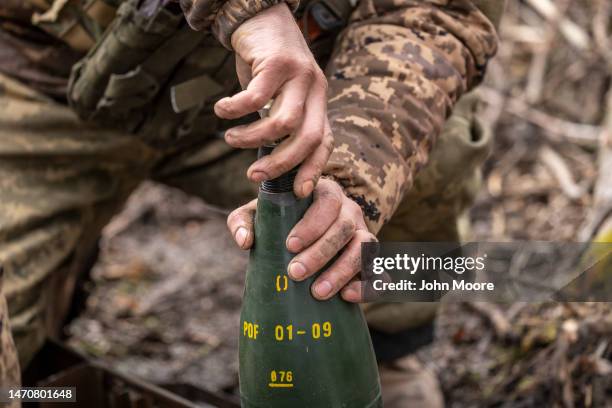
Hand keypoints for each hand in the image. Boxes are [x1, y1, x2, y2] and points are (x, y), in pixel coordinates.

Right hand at [215, 3, 332, 197]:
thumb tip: (268, 163)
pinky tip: (222, 110)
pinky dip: (236, 110)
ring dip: (252, 138)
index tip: (297, 193)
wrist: (263, 17)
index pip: (323, 142)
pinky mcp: (278, 62)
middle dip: (280, 163)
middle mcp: (315, 91)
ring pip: (282, 121)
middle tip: (254, 175)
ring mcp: (300, 75)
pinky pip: (256, 97)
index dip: (313, 169)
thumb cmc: (267, 65)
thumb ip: (280, 123)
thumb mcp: (281, 96)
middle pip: (306, 137)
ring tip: (230, 138)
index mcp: (318, 103)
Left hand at [227, 179, 376, 301]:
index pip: (327, 202)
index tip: (290, 245)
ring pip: (365, 247)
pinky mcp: (370, 260)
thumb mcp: (257, 215)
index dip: (312, 224)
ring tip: (318, 292)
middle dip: (321, 252)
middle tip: (295, 273)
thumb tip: (244, 241)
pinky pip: (378, 270)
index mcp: (326, 193)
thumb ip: (243, 221)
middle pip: (344, 227)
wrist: (302, 237)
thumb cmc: (278, 221)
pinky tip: (348, 297)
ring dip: (343, 270)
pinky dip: (369, 283)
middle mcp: (350, 211)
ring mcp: (363, 234)